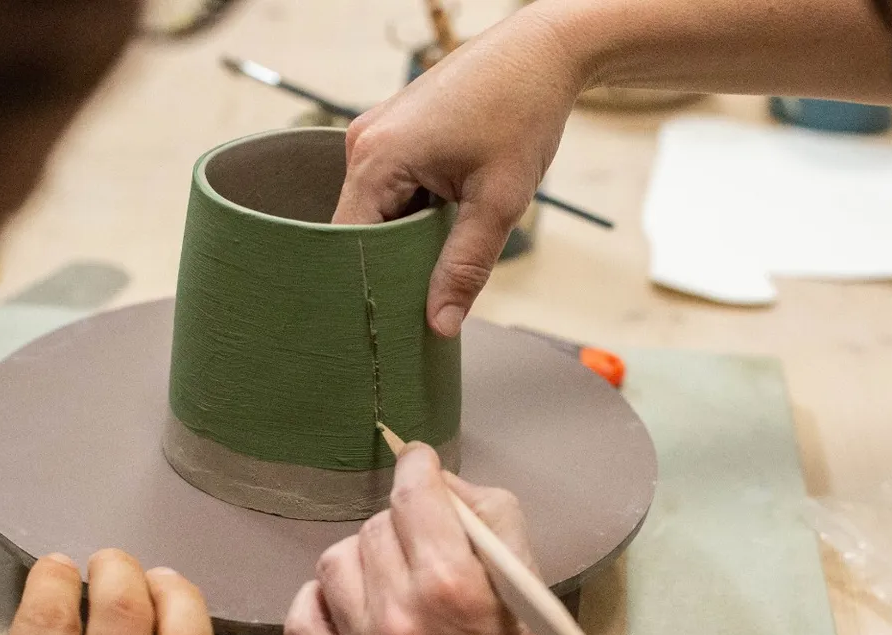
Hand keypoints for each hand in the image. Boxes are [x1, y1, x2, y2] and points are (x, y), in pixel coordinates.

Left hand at [284, 444, 608, 634]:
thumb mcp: (530, 575)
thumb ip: (486, 515)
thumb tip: (437, 483)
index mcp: (451, 582)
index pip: (413, 493)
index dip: (419, 468)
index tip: (423, 466)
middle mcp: (400, 614)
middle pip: (377, 527)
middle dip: (406, 525)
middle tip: (431, 544)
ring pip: (336, 563)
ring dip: (367, 559)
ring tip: (396, 576)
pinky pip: (303, 620)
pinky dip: (322, 600)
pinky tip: (352, 602)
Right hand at [333, 4, 586, 336]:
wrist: (543, 52)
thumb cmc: (522, 111)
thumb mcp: (499, 201)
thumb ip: (465, 266)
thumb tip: (439, 325)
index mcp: (376, 157)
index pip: (348, 244)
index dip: (368, 285)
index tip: (390, 321)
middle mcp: (363, 143)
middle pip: (358, 230)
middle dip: (389, 266)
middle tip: (421, 306)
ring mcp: (377, 135)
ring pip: (377, 213)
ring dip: (405, 240)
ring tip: (437, 266)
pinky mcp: (396, 134)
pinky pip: (390, 190)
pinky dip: (414, 215)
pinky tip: (444, 227)